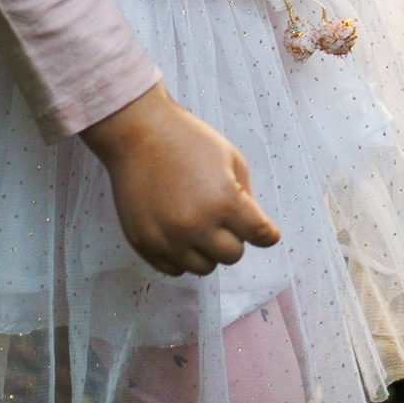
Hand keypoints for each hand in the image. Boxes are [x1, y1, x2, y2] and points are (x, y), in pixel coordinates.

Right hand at [79, 81, 280, 275]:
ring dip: (206, 249)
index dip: (266, 234)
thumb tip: (251, 227)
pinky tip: (177, 231)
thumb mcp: (230, 157)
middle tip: (220, 218)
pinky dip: (180, 255)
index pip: (259, 235)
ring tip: (196, 222)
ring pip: (204, 267)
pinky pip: (174, 268)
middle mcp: (196, 225)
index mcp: (223, 201)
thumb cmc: (186, 140)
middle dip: (232, 237)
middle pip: (232, 255)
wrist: (138, 134)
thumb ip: (247, 195)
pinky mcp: (145, 244)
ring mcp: (168, 238)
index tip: (266, 234)